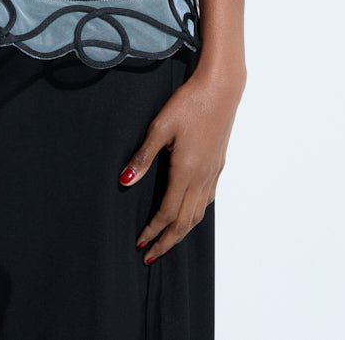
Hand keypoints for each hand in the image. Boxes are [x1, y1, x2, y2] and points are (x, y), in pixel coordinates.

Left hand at [117, 61, 245, 262]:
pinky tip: (189, 212)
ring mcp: (213, 173)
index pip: (168, 213)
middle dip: (167, 242)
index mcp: (186, 172)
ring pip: (198, 214)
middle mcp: (202, 178)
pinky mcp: (218, 165)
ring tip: (168, 241)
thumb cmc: (189, 104)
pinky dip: (196, 214)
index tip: (140, 243)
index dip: (153, 230)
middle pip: (185, 222)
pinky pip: (207, 200)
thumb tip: (124, 181)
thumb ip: (143, 157)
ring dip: (182, 232)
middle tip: (151, 255)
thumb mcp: (159, 128)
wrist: (220, 89)